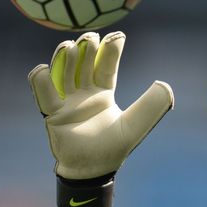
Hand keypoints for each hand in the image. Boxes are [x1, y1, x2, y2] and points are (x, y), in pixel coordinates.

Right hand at [28, 32, 173, 179]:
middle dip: (86, 49)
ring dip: (65, 58)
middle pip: (83, 64)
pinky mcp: (52, 115)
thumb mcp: (136, 125)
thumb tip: (165, 85)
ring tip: (71, 47)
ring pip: (64, 74)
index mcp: (103, 93)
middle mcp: (83, 93)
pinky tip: (43, 69)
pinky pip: (44, 96)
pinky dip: (41, 81)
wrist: (93, 171)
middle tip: (91, 37)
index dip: (111, 51)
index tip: (118, 35)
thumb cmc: (113, 147)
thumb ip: (150, 106)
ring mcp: (67, 102)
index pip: (106, 66)